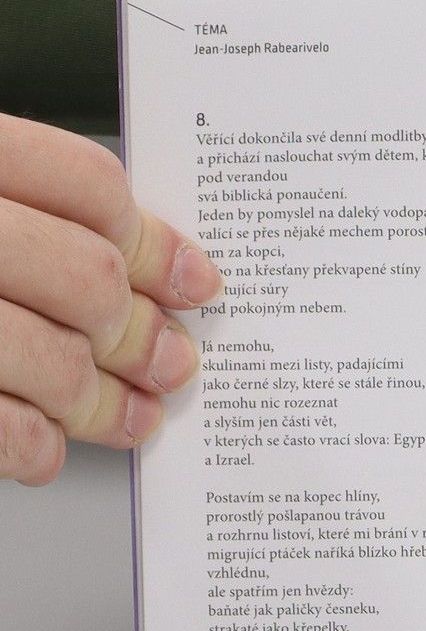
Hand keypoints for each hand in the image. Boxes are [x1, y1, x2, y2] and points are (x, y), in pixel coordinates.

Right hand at [0, 113, 222, 485]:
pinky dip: (39, 444)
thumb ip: (40, 215)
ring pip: (55, 360)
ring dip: (106, 402)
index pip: (88, 186)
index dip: (158, 244)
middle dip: (145, 334)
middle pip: (88, 277)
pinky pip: (7, 427)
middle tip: (176, 364)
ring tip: (133, 417)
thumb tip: (160, 272)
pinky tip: (51, 442)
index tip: (201, 286)